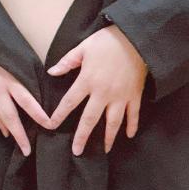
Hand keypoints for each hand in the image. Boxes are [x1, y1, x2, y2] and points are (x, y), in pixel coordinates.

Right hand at [0, 39, 50, 155]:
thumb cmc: (2, 47)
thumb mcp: (18, 59)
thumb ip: (28, 75)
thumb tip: (43, 89)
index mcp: (10, 78)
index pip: (27, 100)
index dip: (38, 114)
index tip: (49, 124)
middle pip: (10, 116)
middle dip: (20, 135)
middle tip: (27, 150)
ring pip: (0, 117)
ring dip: (10, 131)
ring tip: (20, 144)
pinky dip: (0, 123)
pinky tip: (6, 131)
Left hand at [47, 25, 147, 155]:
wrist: (136, 38)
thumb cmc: (108, 41)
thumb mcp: (84, 47)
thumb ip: (68, 61)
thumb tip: (51, 72)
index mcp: (87, 80)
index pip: (69, 102)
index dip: (59, 115)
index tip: (51, 125)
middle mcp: (103, 93)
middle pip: (90, 119)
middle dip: (82, 137)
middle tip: (76, 151)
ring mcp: (121, 96)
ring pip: (113, 122)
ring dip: (108, 138)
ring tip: (105, 150)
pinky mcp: (135, 95)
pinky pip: (134, 114)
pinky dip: (132, 125)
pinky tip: (129, 135)